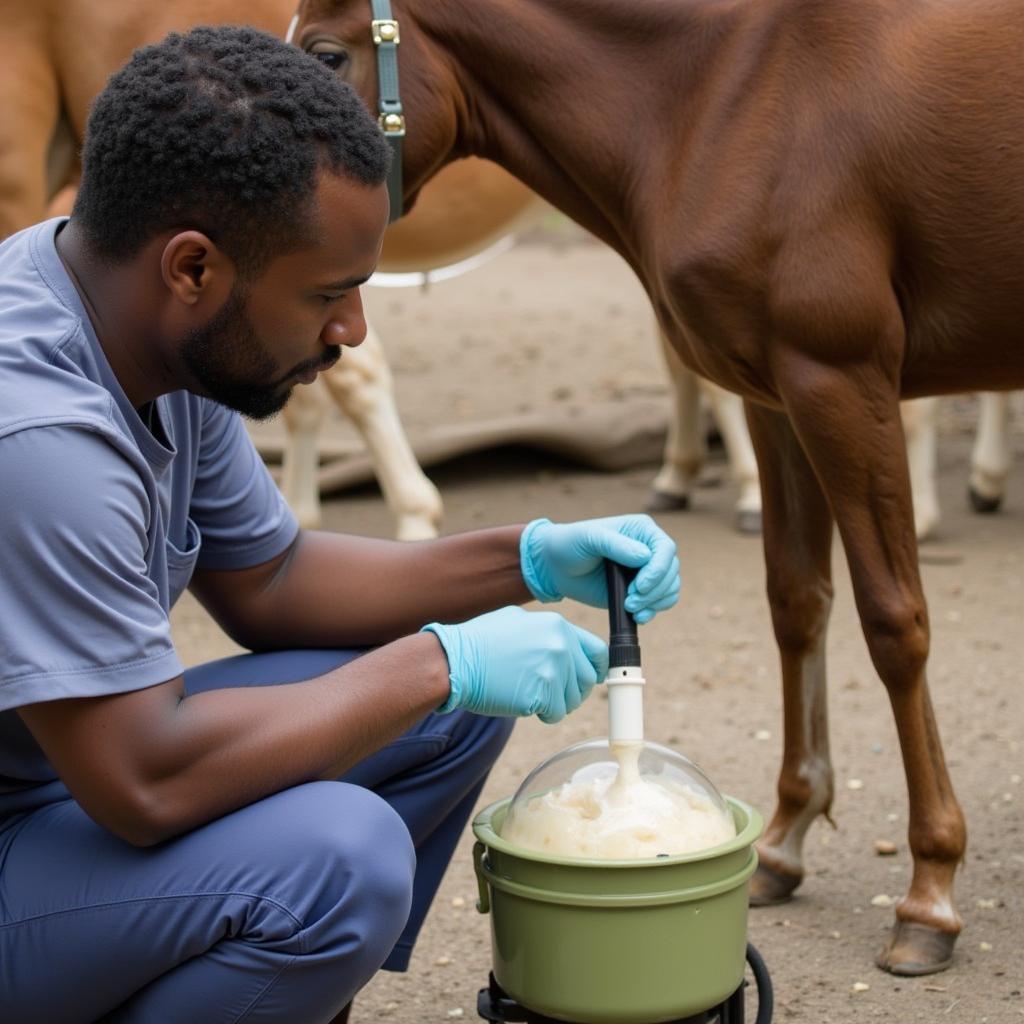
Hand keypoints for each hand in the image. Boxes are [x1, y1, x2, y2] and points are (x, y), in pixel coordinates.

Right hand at [422, 606, 607, 722]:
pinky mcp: (543, 693)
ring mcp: (554, 669)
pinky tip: (523, 703)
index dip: (594, 668)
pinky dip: (543, 714)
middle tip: (549, 692)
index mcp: (558, 625)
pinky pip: (557, 713)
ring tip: (529, 693)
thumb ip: (546, 632)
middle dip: (572, 690)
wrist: (453, 661)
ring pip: (573, 700)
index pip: (598, 651)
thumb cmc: (478, 642)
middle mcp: (561, 645)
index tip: (586, 678)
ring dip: (555, 703)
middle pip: (588, 680)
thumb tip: (566, 645)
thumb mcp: (517, 621)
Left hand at [519, 514, 678, 622]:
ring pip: (669, 589)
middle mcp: (649, 550)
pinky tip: (637, 617)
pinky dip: (653, 611)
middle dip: (654, 591)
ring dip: (655, 603)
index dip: (658, 570)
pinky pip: (660, 603)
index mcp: (642, 531)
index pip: (666, 549)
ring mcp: (646, 572)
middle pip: (671, 572)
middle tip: (630, 601)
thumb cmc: (571, 544)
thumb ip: (616, 544)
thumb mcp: (589, 538)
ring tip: (630, 608)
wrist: (555, 567)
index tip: (640, 586)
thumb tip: (645, 557)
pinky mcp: (640, 592)